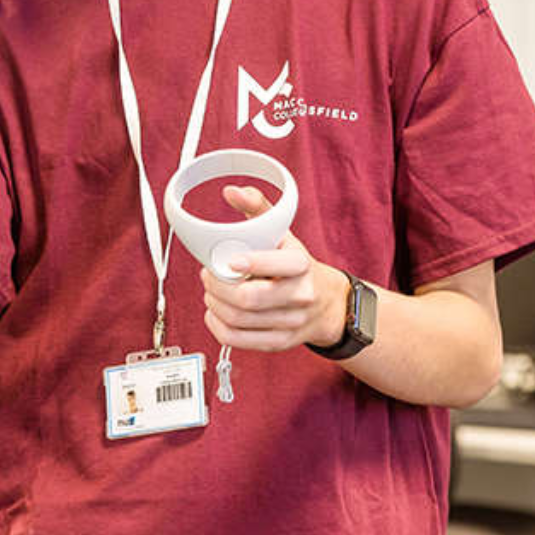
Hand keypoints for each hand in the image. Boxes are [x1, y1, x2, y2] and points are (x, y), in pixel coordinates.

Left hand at [198, 185, 348, 352]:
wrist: (326, 303)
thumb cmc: (296, 265)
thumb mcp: (283, 232)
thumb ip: (257, 208)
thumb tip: (231, 192)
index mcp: (301, 264)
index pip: (277, 265)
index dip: (250, 264)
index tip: (229, 260)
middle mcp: (300, 295)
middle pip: (249, 299)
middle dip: (218, 286)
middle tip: (208, 275)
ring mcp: (291, 322)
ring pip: (239, 320)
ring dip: (215, 304)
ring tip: (211, 292)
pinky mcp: (279, 342)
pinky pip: (239, 340)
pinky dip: (218, 327)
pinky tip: (214, 313)